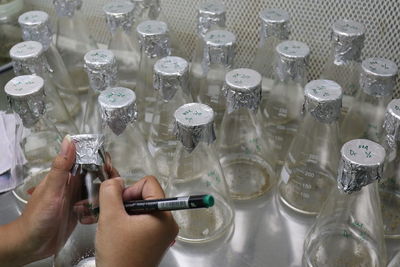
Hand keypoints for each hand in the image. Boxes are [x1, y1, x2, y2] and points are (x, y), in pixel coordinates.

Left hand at [0, 135, 117, 265]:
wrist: (31, 244)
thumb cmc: (38, 216)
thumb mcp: (52, 189)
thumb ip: (61, 166)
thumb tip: (69, 140)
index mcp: (66, 175)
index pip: (88, 160)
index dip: (101, 161)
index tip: (110, 167)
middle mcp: (74, 185)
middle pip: (98, 176)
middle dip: (107, 181)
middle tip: (112, 190)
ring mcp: (79, 199)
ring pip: (100, 192)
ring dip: (104, 198)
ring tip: (103, 206)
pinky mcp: (82, 212)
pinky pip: (97, 207)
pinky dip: (99, 211)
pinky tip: (95, 217)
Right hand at [96, 176, 178, 266]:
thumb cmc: (118, 256)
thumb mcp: (110, 217)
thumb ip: (110, 192)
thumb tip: (115, 180)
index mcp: (164, 215)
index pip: (149, 183)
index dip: (130, 190)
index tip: (119, 205)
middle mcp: (168, 223)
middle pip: (146, 195)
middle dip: (126, 202)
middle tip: (114, 216)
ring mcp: (162, 232)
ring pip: (142, 208)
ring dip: (125, 213)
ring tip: (115, 226)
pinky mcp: (155, 239)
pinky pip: (143, 220)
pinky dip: (128, 222)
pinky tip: (119, 232)